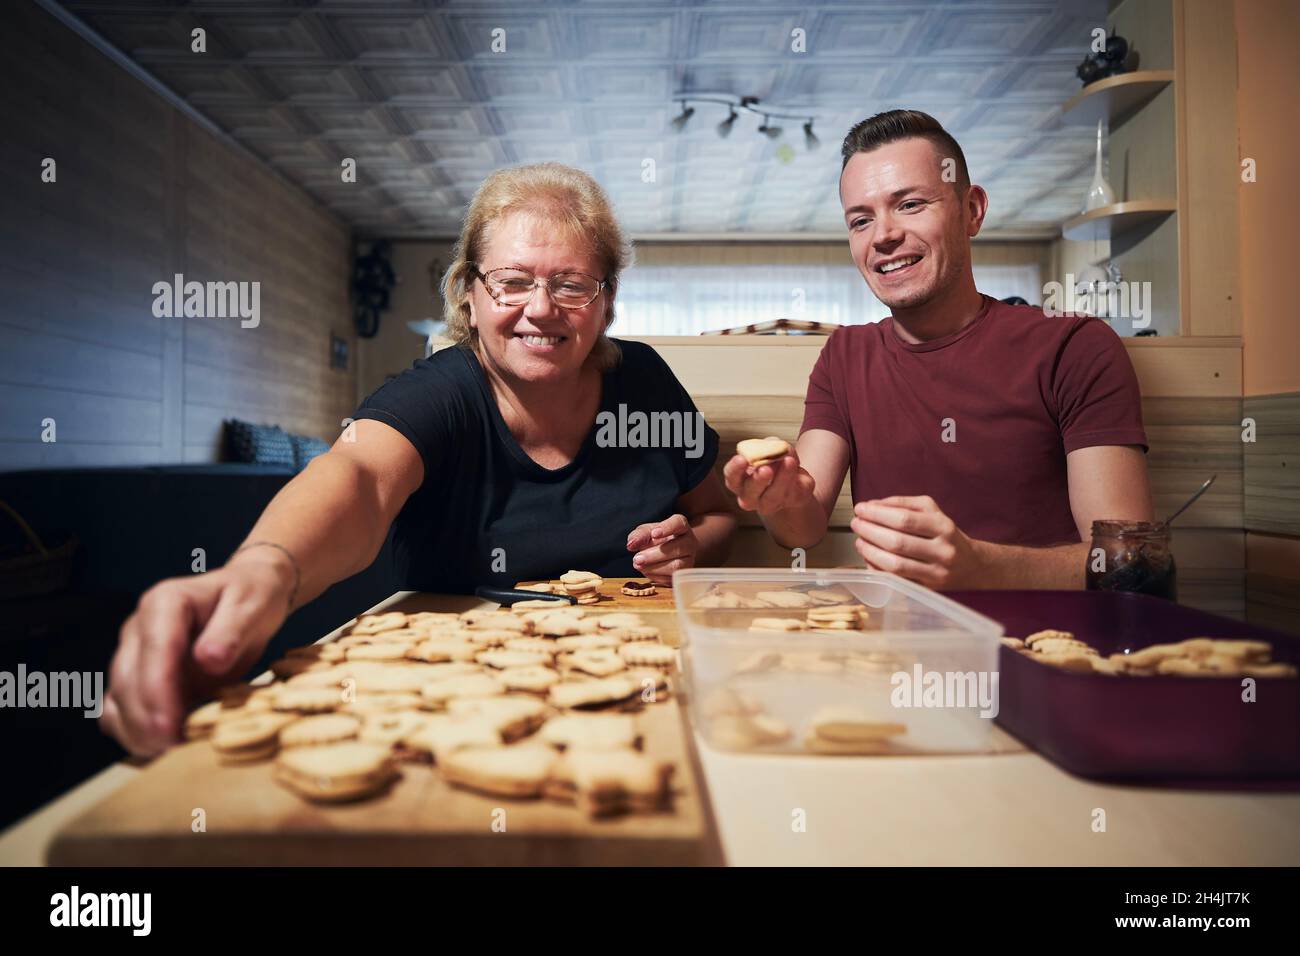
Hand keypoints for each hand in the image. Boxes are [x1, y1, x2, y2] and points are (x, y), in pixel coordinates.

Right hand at [100, 550, 295, 756]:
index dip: (158, 691)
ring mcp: (133, 652)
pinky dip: (133, 731)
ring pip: (117, 698)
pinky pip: (119, 708)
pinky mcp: (135, 675)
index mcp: (165, 602)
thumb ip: (231, 630)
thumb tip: (209, 659)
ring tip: (168, 752)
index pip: (155, 649)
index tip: (169, 726)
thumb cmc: (252, 598)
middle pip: (128, 679)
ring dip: (136, 730)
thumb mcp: (253, 606)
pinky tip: (159, 747)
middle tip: (173, 749)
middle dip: (146, 720)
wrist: (247, 594)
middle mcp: (139, 626)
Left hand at [626, 513, 697, 585]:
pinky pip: (672, 578)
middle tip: (636, 558)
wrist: (667, 552)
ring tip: (638, 564)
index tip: (654, 533)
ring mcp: (689, 559)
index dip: (667, 528)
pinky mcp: (683, 575)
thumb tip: (631, 544)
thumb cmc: (657, 539)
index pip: (679, 523)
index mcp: (681, 526)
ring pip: (676, 566)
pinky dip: (655, 576)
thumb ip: (638, 535)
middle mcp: (689, 542)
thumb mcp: (646, 532)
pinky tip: (647, 570)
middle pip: (678, 548)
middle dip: (654, 555)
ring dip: (654, 567)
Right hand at [722, 450, 815, 515]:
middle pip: (750, 492)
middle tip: (765, 468)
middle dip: (758, 480)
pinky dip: (798, 478)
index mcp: (738, 481)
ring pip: (773, 497)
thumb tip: (777, 448)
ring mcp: (769, 504)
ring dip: (782, 478)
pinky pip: (794, 493)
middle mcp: (749, 497)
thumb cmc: (772, 461)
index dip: (735, 469)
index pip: (732, 476)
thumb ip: (770, 446)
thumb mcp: (769, 448)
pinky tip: (799, 469)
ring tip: (788, 461)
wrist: (792, 477)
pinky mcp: (792, 502)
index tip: (742, 459)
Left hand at [850, 495, 983, 588]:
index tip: (860, 509)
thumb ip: (902, 504)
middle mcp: (942, 550)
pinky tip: (869, 558)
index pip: (904, 520)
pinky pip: (896, 580)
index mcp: (943, 526)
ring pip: (895, 565)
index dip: (877, 514)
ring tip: (859, 541)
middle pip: (897, 543)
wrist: (972, 565)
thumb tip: (871, 505)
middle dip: (870, 532)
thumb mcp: (931, 510)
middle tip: (856, 524)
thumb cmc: (944, 533)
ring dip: (870, 552)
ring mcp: (936, 573)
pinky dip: (877, 569)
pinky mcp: (927, 589)